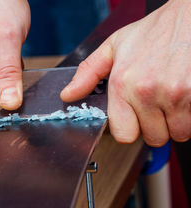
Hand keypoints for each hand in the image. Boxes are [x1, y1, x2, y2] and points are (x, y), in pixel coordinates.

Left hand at [60, 0, 190, 146]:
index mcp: (122, 84)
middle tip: (159, 103)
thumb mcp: (115, 46)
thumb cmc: (156, 30)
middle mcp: (146, 92)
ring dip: (177, 121)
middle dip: (157, 125)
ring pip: (178, 133)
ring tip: (174, 97)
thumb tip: (68, 95)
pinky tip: (187, 95)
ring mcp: (175, 95)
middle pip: (153, 138)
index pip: (124, 135)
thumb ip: (88, 73)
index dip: (131, 129)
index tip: (136, 118)